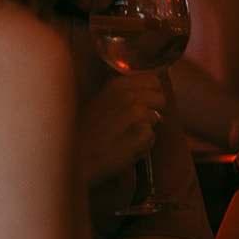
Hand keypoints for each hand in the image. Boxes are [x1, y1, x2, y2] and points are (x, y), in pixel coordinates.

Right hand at [79, 73, 165, 187]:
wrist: (77, 158)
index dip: (153, 94)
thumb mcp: (99, 101)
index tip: (147, 105)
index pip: (153, 81)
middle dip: (155, 112)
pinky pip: (153, 138)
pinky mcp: (143, 134)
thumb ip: (122, 94)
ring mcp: (138, 114)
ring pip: (159, 119)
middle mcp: (129, 96)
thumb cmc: (85, 134)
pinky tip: (125, 148)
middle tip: (139, 125)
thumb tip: (146, 92)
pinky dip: (143, 146)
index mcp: (117, 85)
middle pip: (160, 99)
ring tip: (127, 137)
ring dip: (148, 130)